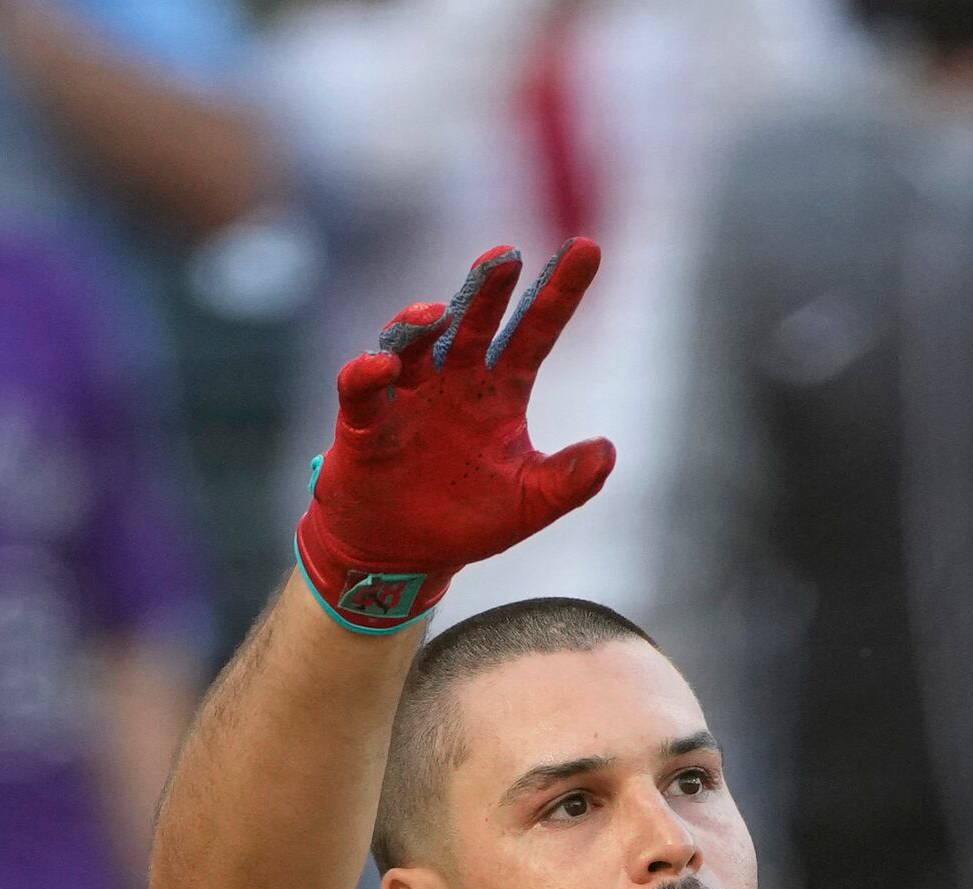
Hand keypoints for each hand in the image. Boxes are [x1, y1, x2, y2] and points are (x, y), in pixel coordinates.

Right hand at [294, 239, 614, 634]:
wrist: (399, 555)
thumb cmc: (464, 520)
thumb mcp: (528, 506)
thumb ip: (568, 482)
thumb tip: (608, 452)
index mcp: (500, 390)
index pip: (535, 331)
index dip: (559, 293)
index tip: (587, 248)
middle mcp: (455, 379)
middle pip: (475, 321)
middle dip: (489, 287)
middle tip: (507, 255)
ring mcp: (409, 395)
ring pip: (414, 343)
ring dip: (421, 323)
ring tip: (438, 313)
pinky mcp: (366, 422)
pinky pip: (364, 389)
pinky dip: (369, 374)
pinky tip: (384, 365)